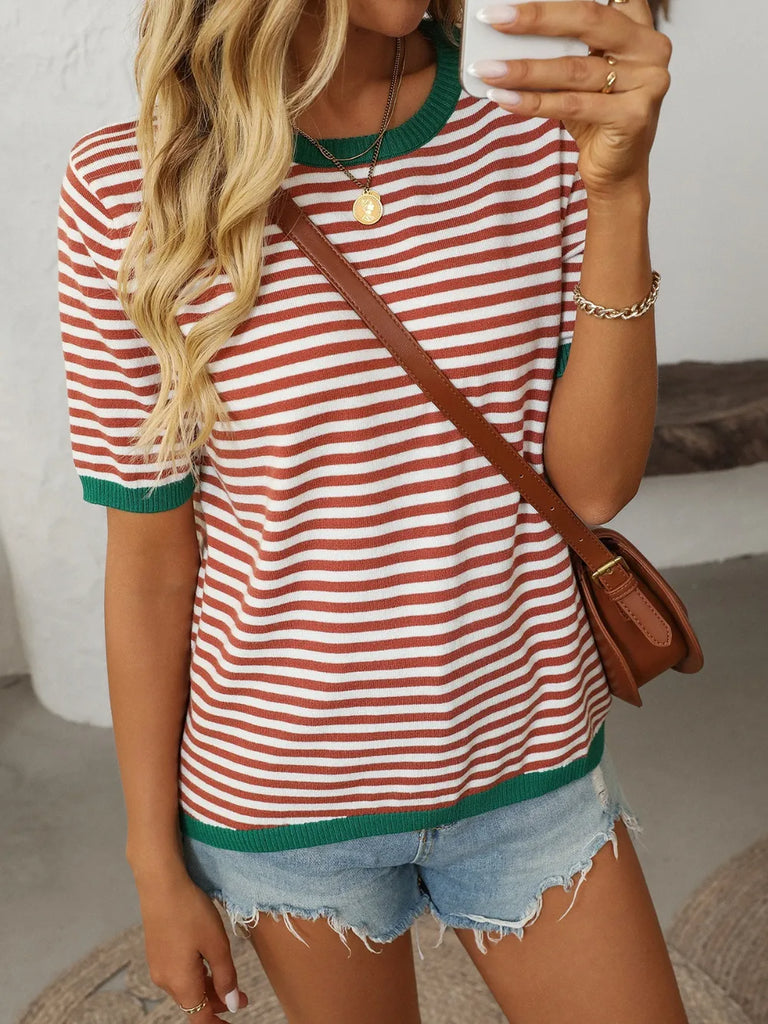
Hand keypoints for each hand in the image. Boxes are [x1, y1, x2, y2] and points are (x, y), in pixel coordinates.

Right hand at [136, 870, 248, 1021]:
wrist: (161, 884)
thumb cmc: (191, 912)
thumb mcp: (217, 945)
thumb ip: (226, 977)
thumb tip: (232, 1005)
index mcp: (181, 983)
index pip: (201, 1018)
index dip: (218, 1023)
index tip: (234, 1019)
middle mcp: (165, 981)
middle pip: (194, 1003)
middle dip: (218, 1003)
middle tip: (243, 997)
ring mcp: (158, 966)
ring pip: (186, 988)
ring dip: (207, 989)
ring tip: (229, 979)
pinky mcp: (156, 952)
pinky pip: (178, 974)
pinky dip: (196, 976)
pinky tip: (207, 963)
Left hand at [472, 0, 671, 196]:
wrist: (616, 172)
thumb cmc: (595, 118)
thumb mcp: (577, 74)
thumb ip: (559, 47)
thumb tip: (507, 25)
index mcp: (638, 27)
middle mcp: (650, 48)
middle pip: (587, 19)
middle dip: (536, 17)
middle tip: (495, 18)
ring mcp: (647, 82)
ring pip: (573, 68)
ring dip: (523, 69)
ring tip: (487, 70)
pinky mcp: (634, 116)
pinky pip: (572, 105)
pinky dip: (533, 102)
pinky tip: (504, 97)